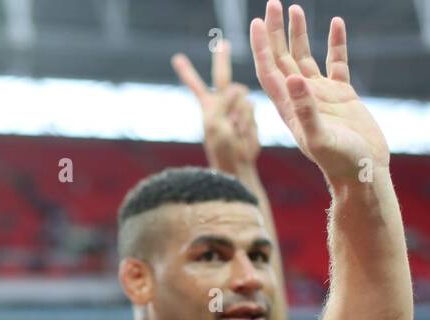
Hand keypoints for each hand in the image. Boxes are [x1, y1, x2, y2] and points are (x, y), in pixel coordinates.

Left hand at [172, 40, 259, 174]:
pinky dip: (248, 120)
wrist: (237, 165)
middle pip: (222, 76)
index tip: (177, 59)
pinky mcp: (249, 116)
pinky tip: (243, 134)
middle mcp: (221, 103)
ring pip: (243, 96)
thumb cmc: (222, 148)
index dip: (188, 72)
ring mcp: (236, 108)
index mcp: (207, 106)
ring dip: (240, 114)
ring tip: (235, 132)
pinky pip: (252, 108)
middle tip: (223, 43)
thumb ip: (224, 101)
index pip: (196, 85)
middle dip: (222, 59)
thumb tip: (240, 88)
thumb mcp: (215, 123)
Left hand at [249, 2, 388, 183]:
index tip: (255, 23)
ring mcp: (322, 96)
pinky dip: (336, 43)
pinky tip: (336, 23)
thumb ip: (305, 110)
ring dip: (298, 34)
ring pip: (305, 58)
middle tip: (271, 4)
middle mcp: (301, 99)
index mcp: (289, 108)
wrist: (364, 174)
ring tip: (294, 8)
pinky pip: (336, 63)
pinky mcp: (343, 96)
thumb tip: (292, 78)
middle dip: (275, 33)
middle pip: (282, 59)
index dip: (260, 48)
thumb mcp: (320, 139)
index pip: (269, 72)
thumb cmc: (340, 163)